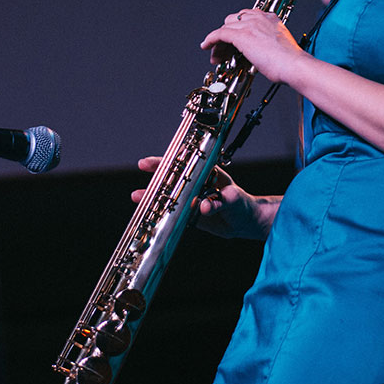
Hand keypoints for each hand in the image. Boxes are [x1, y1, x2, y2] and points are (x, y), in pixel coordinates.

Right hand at [132, 156, 278, 239]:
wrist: (247, 221)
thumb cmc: (242, 203)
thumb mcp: (233, 200)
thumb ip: (219, 202)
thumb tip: (204, 206)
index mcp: (206, 173)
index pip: (184, 163)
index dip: (166, 162)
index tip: (149, 162)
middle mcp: (197, 184)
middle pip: (173, 178)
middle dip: (156, 176)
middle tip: (140, 175)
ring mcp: (192, 199)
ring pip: (170, 196)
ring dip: (154, 198)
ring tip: (136, 197)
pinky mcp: (192, 215)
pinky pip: (175, 214)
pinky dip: (163, 215)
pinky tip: (150, 216)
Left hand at [201, 9, 305, 83]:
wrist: (294, 65)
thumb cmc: (291, 61)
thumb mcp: (279, 46)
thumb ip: (267, 44)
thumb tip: (257, 53)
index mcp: (270, 19)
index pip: (246, 18)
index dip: (237, 29)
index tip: (234, 42)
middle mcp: (259, 18)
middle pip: (233, 21)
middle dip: (227, 35)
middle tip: (224, 51)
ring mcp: (250, 25)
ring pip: (225, 27)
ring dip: (219, 42)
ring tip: (217, 56)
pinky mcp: (242, 35)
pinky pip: (219, 34)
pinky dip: (210, 40)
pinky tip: (206, 47)